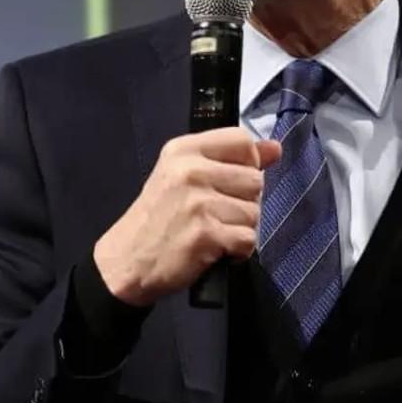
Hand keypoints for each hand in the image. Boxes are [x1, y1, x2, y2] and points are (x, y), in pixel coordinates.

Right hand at [93, 127, 280, 305]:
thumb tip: (275, 148)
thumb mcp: (185, 176)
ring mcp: (198, 202)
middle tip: (216, 215)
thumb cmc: (159, 217)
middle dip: (244, 203)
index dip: (247, 164)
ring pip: (254, 212)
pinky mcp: (205, 234)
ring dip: (240, 229)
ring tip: (214, 233)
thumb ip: (231, 160)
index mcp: (184, 149)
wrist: (126, 261)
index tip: (229, 183)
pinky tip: (217, 250)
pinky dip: (238, 251)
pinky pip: (248, 239)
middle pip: (255, 180)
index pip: (242, 141)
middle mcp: (190, 170)